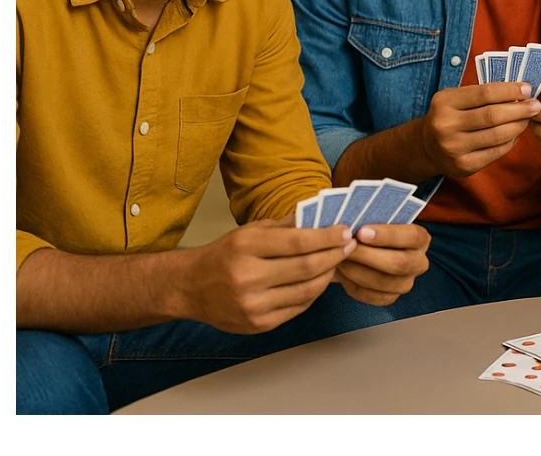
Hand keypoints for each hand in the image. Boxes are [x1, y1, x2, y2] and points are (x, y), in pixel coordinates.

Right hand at [180, 215, 353, 333]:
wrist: (190, 288)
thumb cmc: (225, 254)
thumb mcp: (250, 231)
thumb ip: (286, 225)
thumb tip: (323, 216)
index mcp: (246, 247)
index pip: (298, 242)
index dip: (327, 237)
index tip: (345, 231)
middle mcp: (248, 277)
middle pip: (307, 267)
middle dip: (335, 255)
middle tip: (350, 246)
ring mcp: (253, 304)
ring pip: (307, 290)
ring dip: (328, 275)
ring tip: (337, 262)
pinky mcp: (258, 324)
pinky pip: (298, 307)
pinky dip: (314, 292)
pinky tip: (318, 280)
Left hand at [335, 223, 430, 305]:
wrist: (367, 249)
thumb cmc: (371, 229)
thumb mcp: (376, 219)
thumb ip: (371, 218)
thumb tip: (353, 220)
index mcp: (420, 239)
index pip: (411, 237)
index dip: (387, 235)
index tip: (361, 232)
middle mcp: (418, 263)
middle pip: (398, 263)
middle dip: (368, 255)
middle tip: (346, 248)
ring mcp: (406, 282)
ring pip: (383, 282)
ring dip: (357, 271)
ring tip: (339, 259)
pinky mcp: (390, 297)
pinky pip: (372, 296)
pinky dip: (353, 285)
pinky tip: (342, 273)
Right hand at [416, 82, 539, 177]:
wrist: (427, 147)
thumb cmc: (450, 115)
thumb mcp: (456, 98)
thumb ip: (483, 94)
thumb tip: (521, 91)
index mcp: (444, 102)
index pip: (485, 93)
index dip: (510, 90)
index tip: (528, 88)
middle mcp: (446, 126)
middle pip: (492, 115)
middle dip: (519, 109)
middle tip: (536, 105)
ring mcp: (453, 148)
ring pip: (497, 135)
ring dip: (518, 126)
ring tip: (528, 118)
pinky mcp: (463, 166)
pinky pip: (496, 152)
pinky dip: (510, 141)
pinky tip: (515, 134)